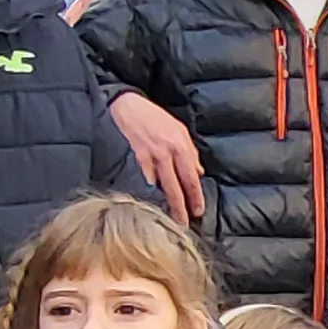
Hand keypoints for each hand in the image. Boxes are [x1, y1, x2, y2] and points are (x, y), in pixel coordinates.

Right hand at [110, 91, 207, 224]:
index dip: (195, 196)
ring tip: (170, 218)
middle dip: (182, 206)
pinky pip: (146, 178)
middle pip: (178, 185)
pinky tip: (150, 201)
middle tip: (185, 223)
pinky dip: (149, 190)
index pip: (191, 176)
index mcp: (181, 145)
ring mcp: (152, 155)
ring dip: (167, 203)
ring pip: (162, 185)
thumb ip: (190, 151)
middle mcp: (169, 152)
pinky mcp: (136, 156)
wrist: (128, 105)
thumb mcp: (178, 129)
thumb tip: (199, 172)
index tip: (198, 210)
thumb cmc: (154, 116)